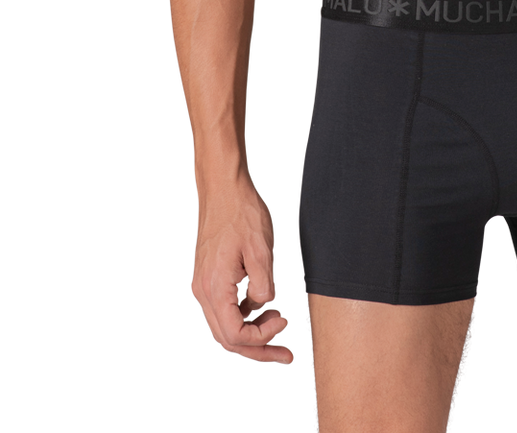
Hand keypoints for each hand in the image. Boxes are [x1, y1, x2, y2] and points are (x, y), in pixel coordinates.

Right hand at [190, 183, 295, 365]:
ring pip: (224, 328)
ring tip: (280, 327)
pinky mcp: (208, 279)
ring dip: (253, 335)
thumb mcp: (260, 247)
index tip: (284, 323)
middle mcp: (203, 292)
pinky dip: (244, 317)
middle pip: (227, 339)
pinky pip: (224, 311)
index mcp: (215, 288)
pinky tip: (265, 309)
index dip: (262, 338)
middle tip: (286, 355)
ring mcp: (203, 287)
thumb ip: (264, 283)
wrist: (223, 188)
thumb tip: (267, 305)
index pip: (235, 335)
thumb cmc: (241, 212)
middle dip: (259, 350)